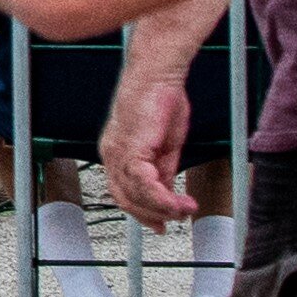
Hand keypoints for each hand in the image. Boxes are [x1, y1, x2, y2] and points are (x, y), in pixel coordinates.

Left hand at [96, 84, 205, 229]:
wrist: (158, 72)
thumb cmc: (160, 99)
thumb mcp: (165, 145)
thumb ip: (164, 170)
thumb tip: (169, 193)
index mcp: (117, 153)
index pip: (123, 192)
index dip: (142, 212)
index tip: (160, 224)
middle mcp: (112, 154)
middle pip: (125, 199)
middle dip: (151, 215)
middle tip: (174, 221)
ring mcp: (118, 151)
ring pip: (134, 195)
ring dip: (162, 209)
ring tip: (184, 210)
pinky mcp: (130, 146)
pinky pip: (142, 183)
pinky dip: (161, 197)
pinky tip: (178, 201)